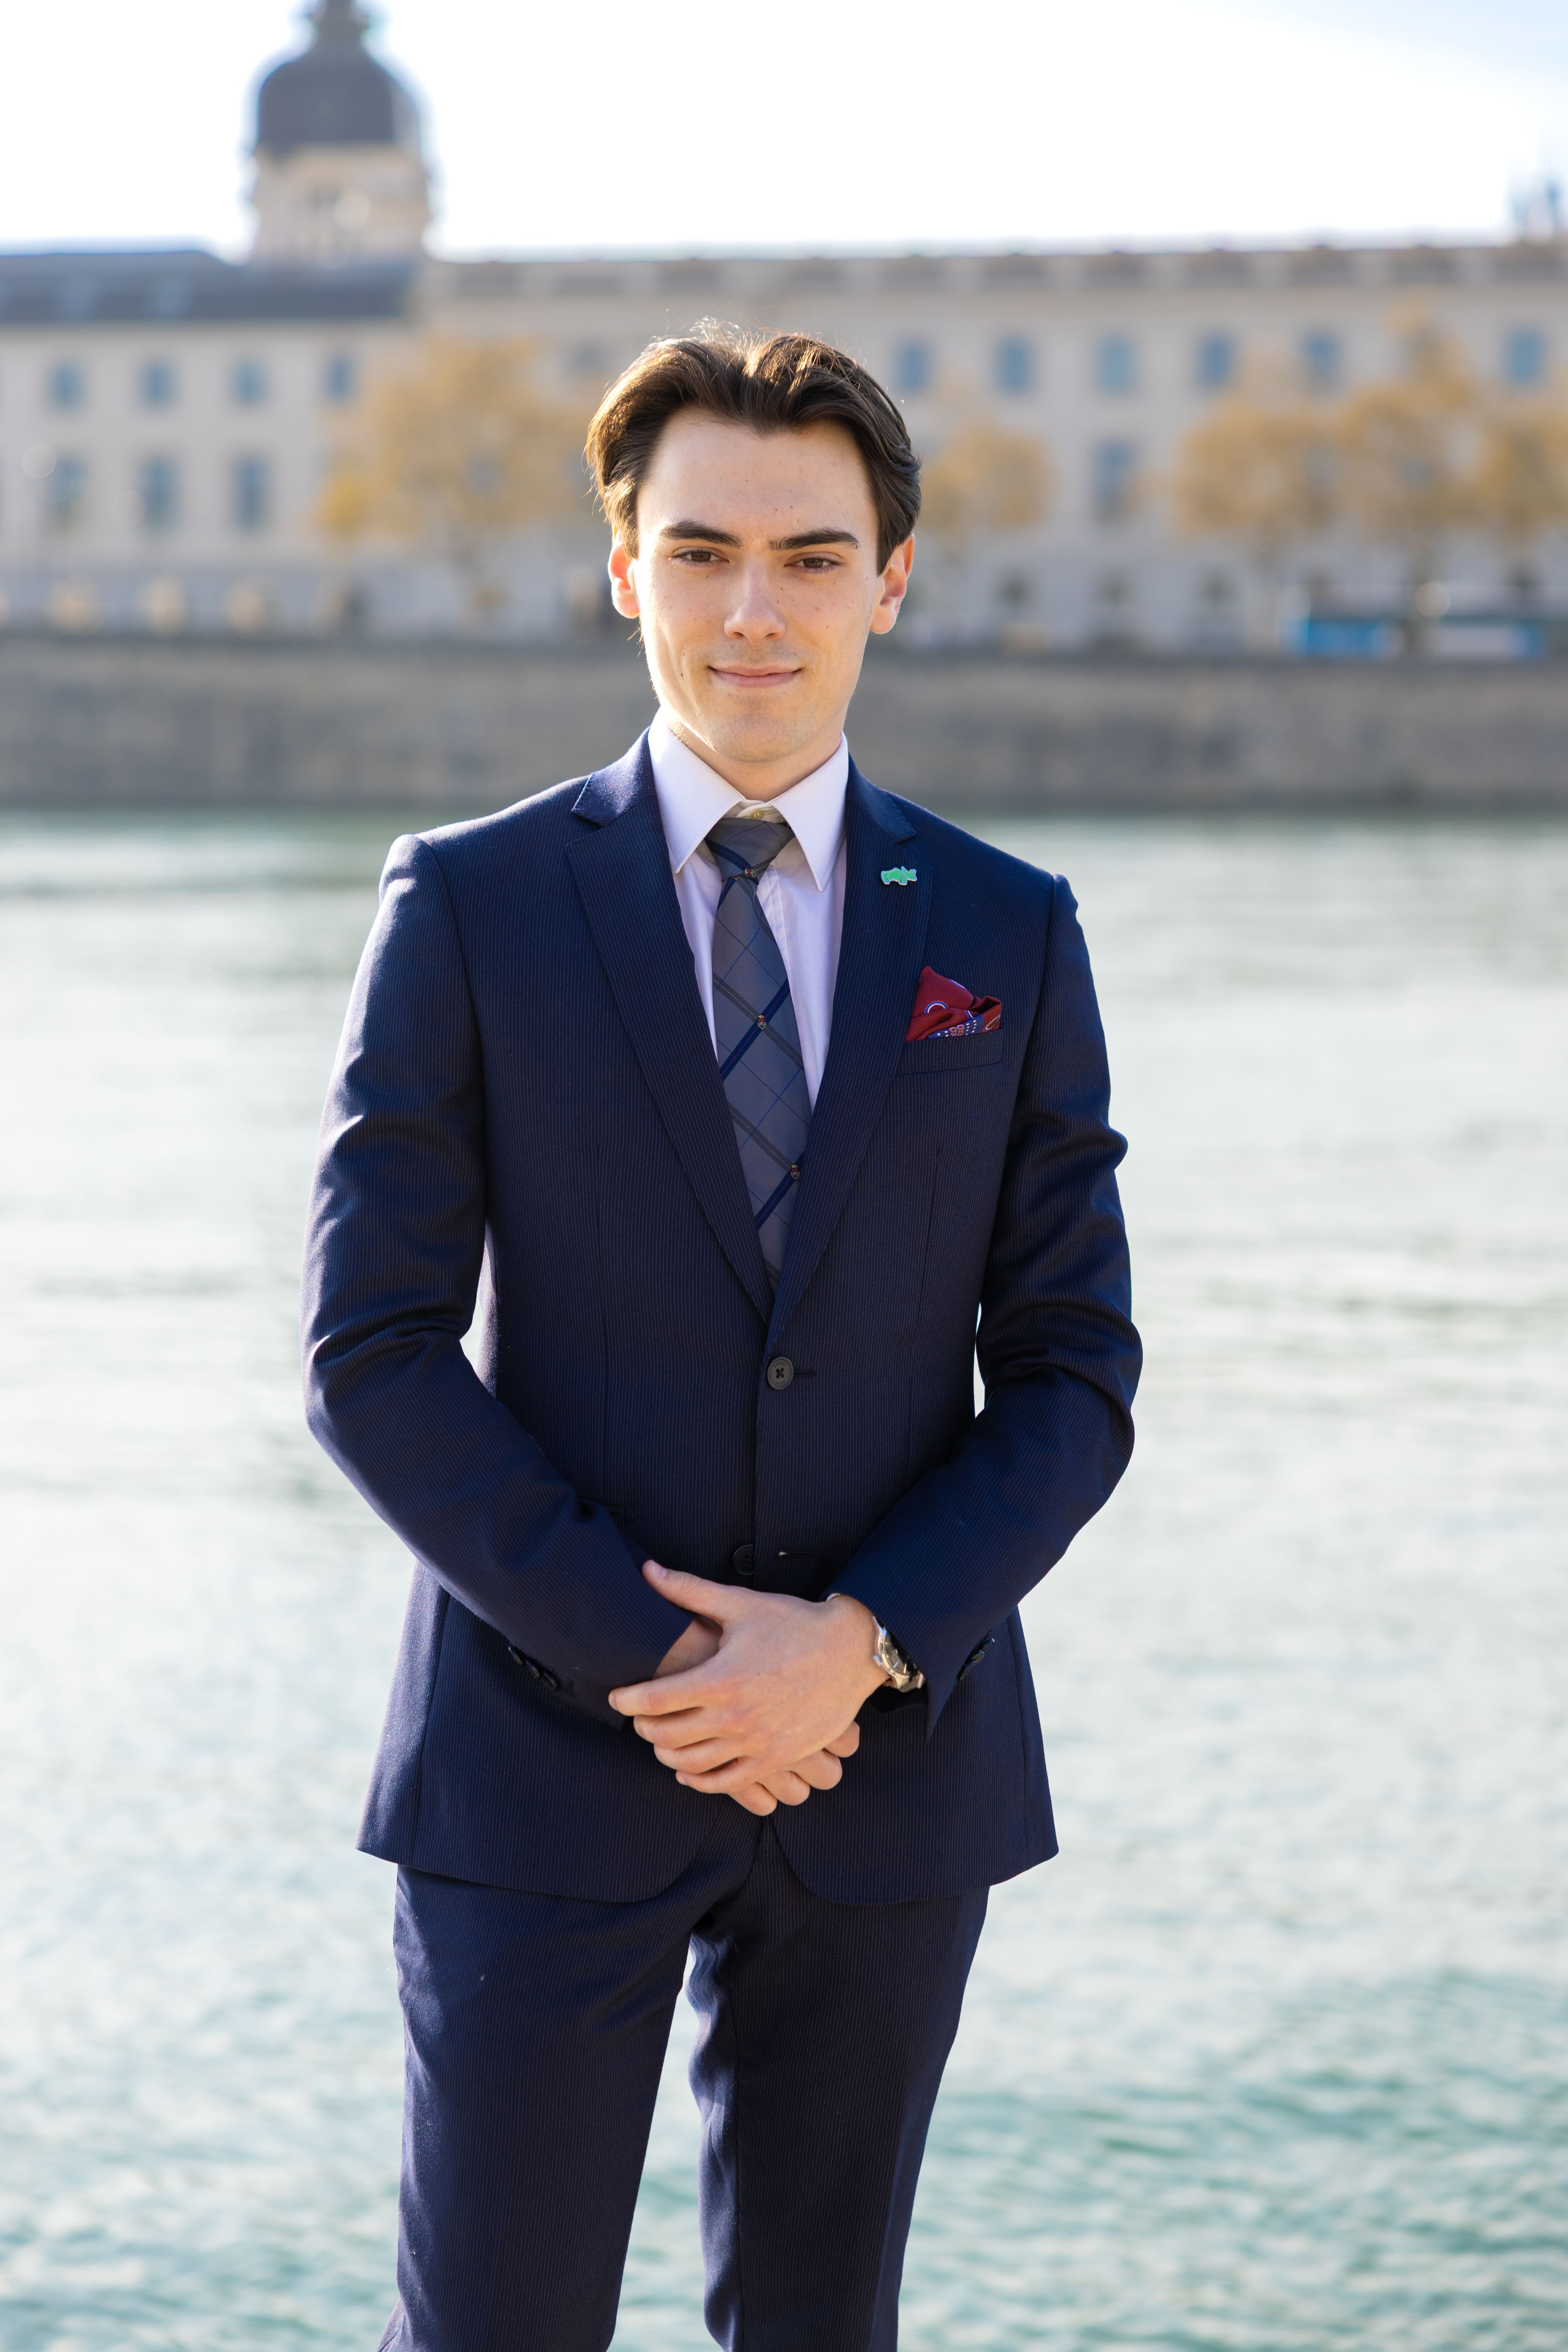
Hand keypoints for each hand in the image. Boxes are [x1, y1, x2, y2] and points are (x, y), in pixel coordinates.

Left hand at [610, 1564, 888, 1801]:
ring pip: (692, 1763)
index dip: (627, 1701)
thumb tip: (647, 1570)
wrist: (851, 1651)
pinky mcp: (776, 1758)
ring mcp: (757, 1742)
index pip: (655, 1700)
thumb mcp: (740, 1604)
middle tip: (638, 1718)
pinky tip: (687, 1770)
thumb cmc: (794, 1623)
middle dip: (643, 1728)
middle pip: (667, 1735)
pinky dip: (699, 1780)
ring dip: (666, 1754)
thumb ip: (688, 1590)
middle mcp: (736, 1716)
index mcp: (722, 1678)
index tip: (617, 1698)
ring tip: (659, 1741)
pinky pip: (726, 1783)